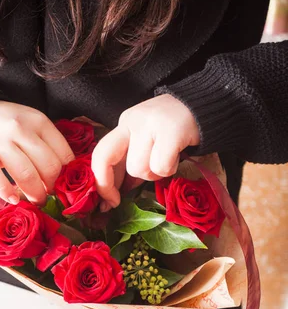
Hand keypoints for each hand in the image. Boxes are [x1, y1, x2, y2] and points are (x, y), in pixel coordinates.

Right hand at [0, 101, 73, 205]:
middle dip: (52, 187)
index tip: (63, 186)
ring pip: (26, 174)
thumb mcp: (30, 126)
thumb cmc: (5, 126)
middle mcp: (19, 128)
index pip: (63, 154)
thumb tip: (65, 176)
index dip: (66, 175)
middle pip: (48, 167)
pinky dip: (6, 192)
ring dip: (35, 194)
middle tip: (50, 196)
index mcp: (38, 121)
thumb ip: (46, 145)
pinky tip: (13, 200)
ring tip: (36, 201)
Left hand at [91, 94, 199, 210]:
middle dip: (108, 184)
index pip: (100, 154)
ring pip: (137, 168)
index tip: (108, 202)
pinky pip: (160, 167)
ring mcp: (149, 123)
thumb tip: (116, 194)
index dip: (100, 182)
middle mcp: (132, 121)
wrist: (208, 106)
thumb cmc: (176, 131)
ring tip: (167, 160)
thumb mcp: (147, 143)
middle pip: (105, 158)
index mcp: (124, 124)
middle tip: (118, 201)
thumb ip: (131, 163)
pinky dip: (170, 169)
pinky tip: (177, 156)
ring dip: (153, 174)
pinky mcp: (170, 130)